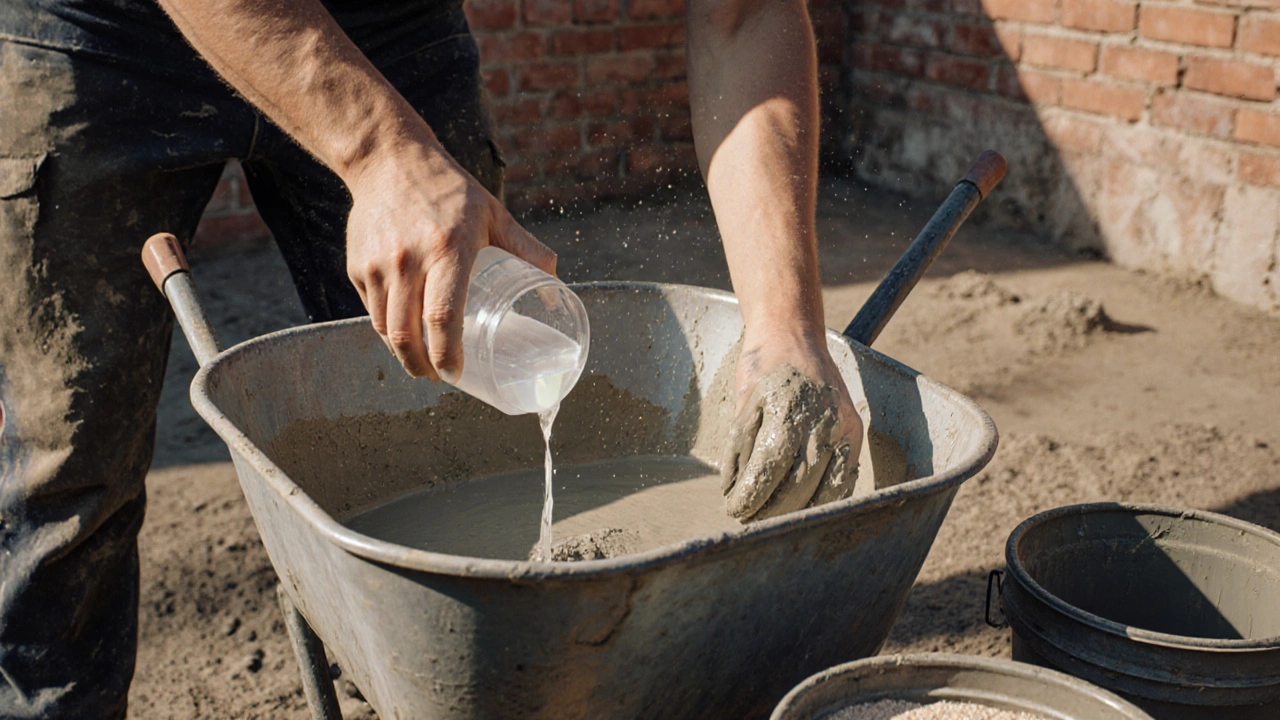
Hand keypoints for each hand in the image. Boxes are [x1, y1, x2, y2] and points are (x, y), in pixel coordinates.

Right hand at [344, 144, 555, 380]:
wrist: (388, 159)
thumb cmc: (450, 190)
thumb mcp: (494, 215)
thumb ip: (527, 250)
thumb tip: (556, 291)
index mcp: (448, 249)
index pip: (443, 317)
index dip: (449, 354)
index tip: (457, 373)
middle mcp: (408, 260)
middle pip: (407, 335)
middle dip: (423, 368)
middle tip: (440, 376)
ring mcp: (377, 264)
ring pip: (385, 329)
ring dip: (403, 355)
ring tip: (422, 362)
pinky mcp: (356, 265)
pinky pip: (372, 311)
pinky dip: (387, 331)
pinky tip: (404, 334)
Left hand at [721, 327, 863, 520]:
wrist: (793, 332)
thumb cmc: (762, 366)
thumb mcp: (743, 403)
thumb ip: (740, 448)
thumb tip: (733, 491)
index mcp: (788, 411)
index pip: (769, 469)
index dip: (750, 497)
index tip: (734, 511)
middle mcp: (822, 420)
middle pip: (799, 486)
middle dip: (771, 511)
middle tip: (749, 522)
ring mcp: (843, 425)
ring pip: (826, 487)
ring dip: (799, 512)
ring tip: (774, 520)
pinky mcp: (854, 429)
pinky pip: (845, 474)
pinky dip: (827, 497)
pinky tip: (806, 507)